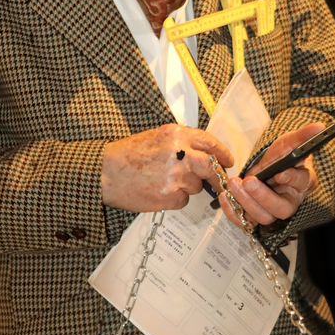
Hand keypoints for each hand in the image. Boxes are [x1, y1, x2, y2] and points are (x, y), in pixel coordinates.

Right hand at [102, 125, 233, 211]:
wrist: (106, 173)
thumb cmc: (127, 155)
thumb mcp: (155, 137)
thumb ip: (179, 143)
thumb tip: (201, 154)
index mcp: (175, 134)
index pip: (208, 142)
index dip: (221, 152)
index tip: (227, 160)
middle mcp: (179, 153)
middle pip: (211, 166)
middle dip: (217, 176)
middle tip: (218, 181)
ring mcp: (176, 176)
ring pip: (196, 186)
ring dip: (188, 187)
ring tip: (165, 182)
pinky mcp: (170, 196)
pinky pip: (183, 200)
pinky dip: (175, 198)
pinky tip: (158, 191)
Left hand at [218, 122, 324, 229]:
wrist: (270, 166)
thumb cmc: (283, 156)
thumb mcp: (290, 143)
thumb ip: (303, 136)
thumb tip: (320, 126)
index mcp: (303, 182)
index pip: (302, 183)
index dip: (292, 179)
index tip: (279, 172)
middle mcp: (290, 201)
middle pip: (282, 209)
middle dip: (263, 196)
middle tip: (248, 181)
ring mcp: (272, 211)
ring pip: (263, 217)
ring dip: (246, 202)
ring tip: (234, 184)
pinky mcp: (255, 215)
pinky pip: (246, 222)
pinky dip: (233, 212)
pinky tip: (224, 197)